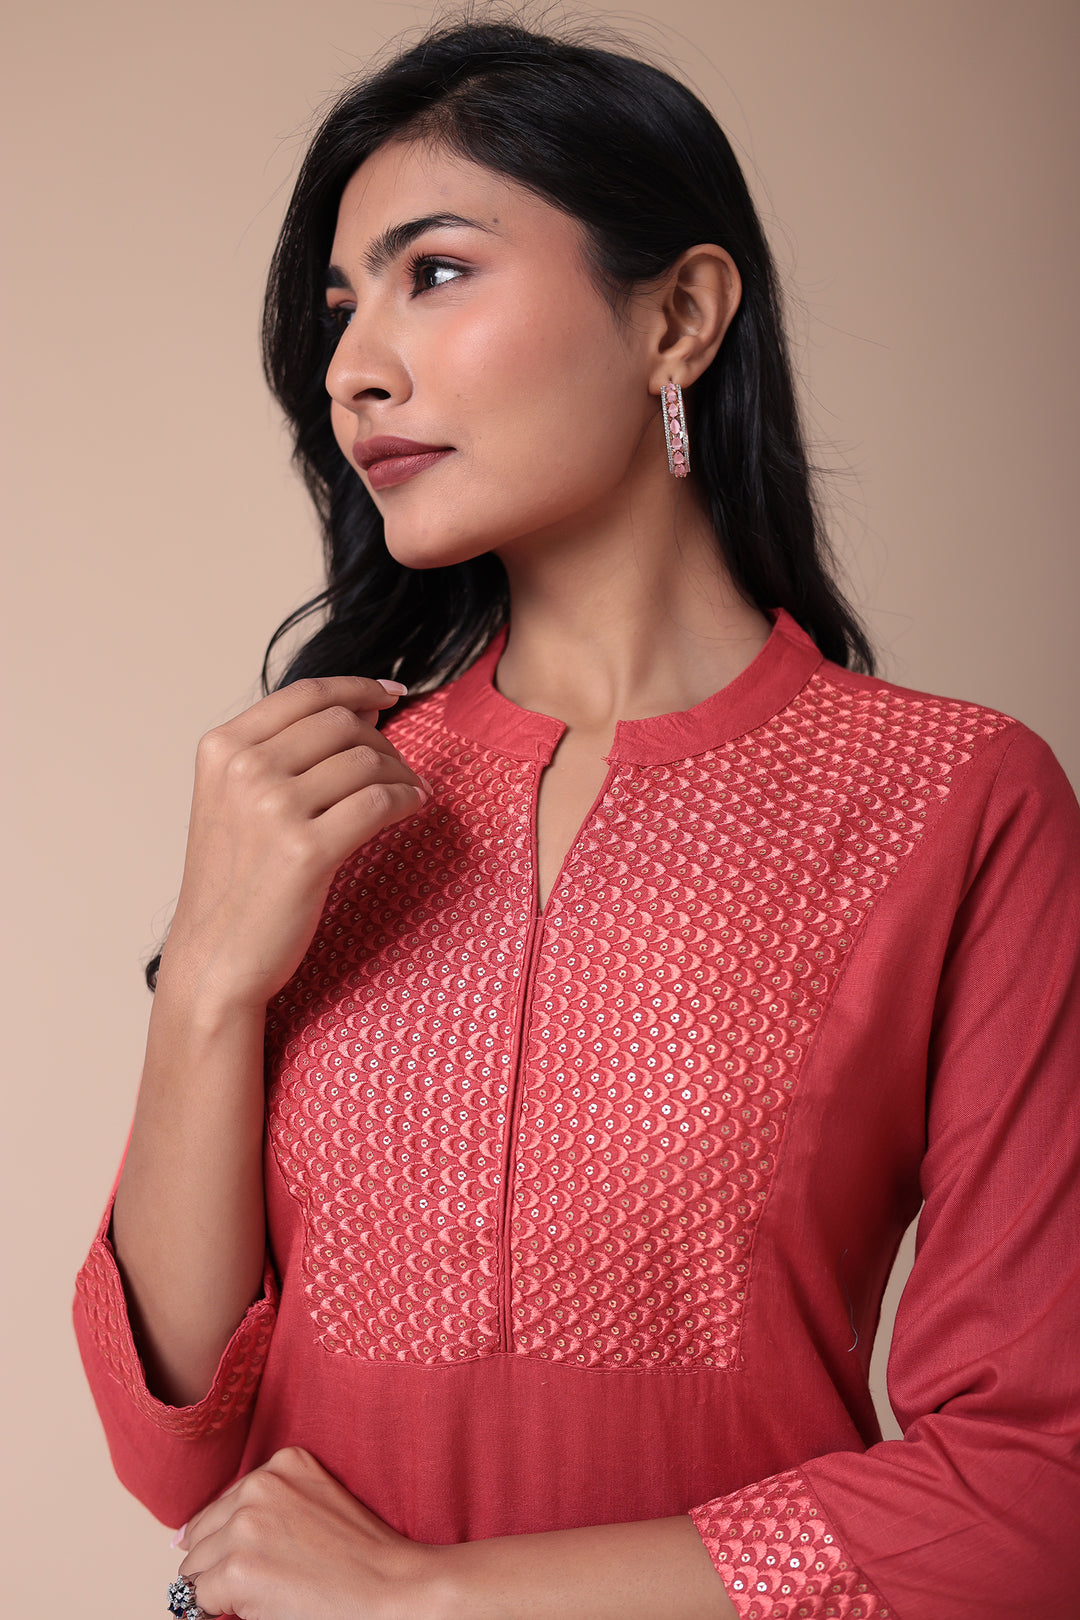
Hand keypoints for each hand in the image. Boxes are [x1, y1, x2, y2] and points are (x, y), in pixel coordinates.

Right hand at [162, 674, 431, 1011]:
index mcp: (222, 748)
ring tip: (409, 795)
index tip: (391, 694)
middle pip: (343, 724)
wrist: (215, 958)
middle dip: (383, 742)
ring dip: (402, 775)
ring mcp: (273, 808)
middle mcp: (244, 769)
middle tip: (399, 770)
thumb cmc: (236, 883)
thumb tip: (361, 710)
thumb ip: (282, 752)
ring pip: (368, 762)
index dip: (357, 687)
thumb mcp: (234, 800)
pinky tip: (412, 809)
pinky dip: (408, 800)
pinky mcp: (307, 851)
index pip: (307, 694)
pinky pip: (382, 802)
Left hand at [175, 1446, 443, 1619]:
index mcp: (284, 1461)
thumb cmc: (362, 1556)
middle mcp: (260, 1485)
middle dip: (220, 1562)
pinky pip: (199, 1599)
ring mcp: (246, 1526)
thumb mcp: (315, 1501)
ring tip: (266, 1592)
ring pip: (195, 1568)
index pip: (223, 1504)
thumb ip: (266, 1504)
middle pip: (202, 1533)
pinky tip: (261, 1605)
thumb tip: (185, 1537)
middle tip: (264, 1581)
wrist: (392, 1589)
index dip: (232, 1540)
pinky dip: (218, 1611)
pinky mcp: (236, 1570)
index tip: (256, 1558)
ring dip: (219, 1587)